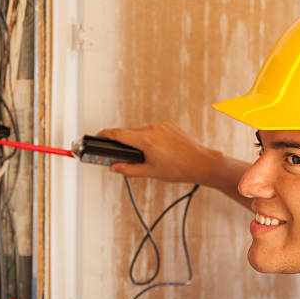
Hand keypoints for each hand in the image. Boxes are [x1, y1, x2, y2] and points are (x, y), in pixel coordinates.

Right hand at [97, 122, 220, 185]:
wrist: (202, 163)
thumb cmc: (180, 169)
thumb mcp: (151, 173)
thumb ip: (129, 169)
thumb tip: (114, 167)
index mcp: (146, 141)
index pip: (118, 134)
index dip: (105, 135)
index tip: (97, 136)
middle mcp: (154, 129)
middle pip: (129, 132)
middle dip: (123, 143)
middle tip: (122, 155)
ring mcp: (163, 126)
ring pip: (141, 130)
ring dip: (138, 140)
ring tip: (145, 155)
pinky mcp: (170, 125)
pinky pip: (154, 129)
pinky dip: (150, 137)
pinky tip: (157, 149)